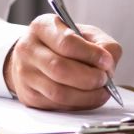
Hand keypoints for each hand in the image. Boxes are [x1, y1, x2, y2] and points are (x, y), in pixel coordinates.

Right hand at [4, 14, 121, 109]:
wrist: (33, 56)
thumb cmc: (63, 42)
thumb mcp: (83, 33)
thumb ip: (102, 44)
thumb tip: (108, 65)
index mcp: (42, 27)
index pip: (66, 42)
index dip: (90, 54)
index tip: (107, 62)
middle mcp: (28, 50)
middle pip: (60, 69)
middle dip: (88, 78)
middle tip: (105, 79)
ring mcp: (25, 75)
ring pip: (58, 92)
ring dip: (86, 96)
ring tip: (101, 91)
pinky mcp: (29, 96)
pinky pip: (56, 105)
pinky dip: (78, 104)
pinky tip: (88, 98)